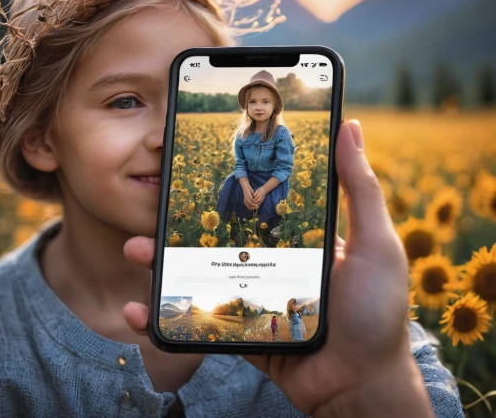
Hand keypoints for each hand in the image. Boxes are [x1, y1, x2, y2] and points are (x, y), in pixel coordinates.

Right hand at [123, 120, 433, 416]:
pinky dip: (167, 318)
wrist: (362, 386)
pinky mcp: (241, 331)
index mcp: (298, 240)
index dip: (229, 188)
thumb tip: (350, 126)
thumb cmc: (376, 310)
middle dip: (183, 226)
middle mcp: (272, 265)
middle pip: (218, 240)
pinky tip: (141, 310)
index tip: (200, 167)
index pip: (256, 206)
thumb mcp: (373, 241)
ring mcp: (253, 298)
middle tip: (155, 209)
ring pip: (200, 276)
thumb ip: (359, 188)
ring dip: (163, 264)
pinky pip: (199, 321)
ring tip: (136, 250)